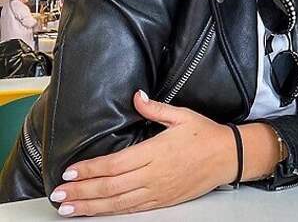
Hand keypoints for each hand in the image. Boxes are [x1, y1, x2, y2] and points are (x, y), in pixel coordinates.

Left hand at [49, 91, 237, 216]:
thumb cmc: (205, 135)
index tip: (71, 171)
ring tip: (69, 209)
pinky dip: (112, 212)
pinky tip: (98, 212)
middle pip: (110, 187)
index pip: (115, 163)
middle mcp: (153, 175)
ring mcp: (157, 191)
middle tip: (59, 195)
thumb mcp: (182, 115)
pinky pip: (132, 209)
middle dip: (82, 191)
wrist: (227, 156)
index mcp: (155, 152)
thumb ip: (156, 109)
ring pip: (117, 203)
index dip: (90, 169)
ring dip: (91, 206)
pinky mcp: (162, 201)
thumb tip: (137, 97)